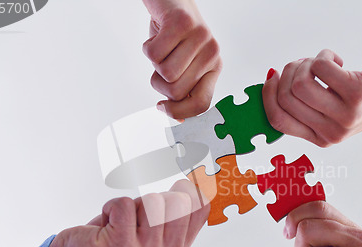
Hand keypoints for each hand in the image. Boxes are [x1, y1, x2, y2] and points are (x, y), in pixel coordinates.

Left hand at [24, 180, 209, 246]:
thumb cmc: (112, 242)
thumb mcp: (150, 232)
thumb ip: (174, 215)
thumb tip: (195, 182)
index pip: (202, 208)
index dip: (193, 186)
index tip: (183, 178)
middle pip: (179, 200)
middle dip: (155, 198)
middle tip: (137, 216)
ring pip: (152, 201)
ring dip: (131, 205)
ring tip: (120, 222)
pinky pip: (123, 204)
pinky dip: (111, 206)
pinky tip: (106, 224)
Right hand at [142, 0, 221, 117]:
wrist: (170, 0)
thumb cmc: (174, 37)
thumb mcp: (183, 65)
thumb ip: (183, 91)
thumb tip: (178, 121)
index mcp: (214, 68)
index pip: (201, 104)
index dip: (178, 112)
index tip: (161, 107)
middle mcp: (212, 54)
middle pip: (176, 92)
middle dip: (159, 82)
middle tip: (162, 63)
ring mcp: (200, 37)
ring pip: (165, 73)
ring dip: (154, 64)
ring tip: (161, 48)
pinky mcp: (182, 23)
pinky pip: (154, 54)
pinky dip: (147, 47)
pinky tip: (157, 36)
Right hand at [262, 49, 361, 146]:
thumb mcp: (333, 111)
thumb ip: (307, 108)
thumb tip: (271, 84)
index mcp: (320, 139)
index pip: (277, 120)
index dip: (267, 95)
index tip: (272, 76)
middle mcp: (332, 132)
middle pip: (286, 98)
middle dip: (288, 72)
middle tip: (304, 64)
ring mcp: (345, 115)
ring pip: (300, 84)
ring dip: (305, 64)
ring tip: (320, 62)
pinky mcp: (357, 94)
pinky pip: (320, 68)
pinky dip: (324, 56)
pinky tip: (338, 60)